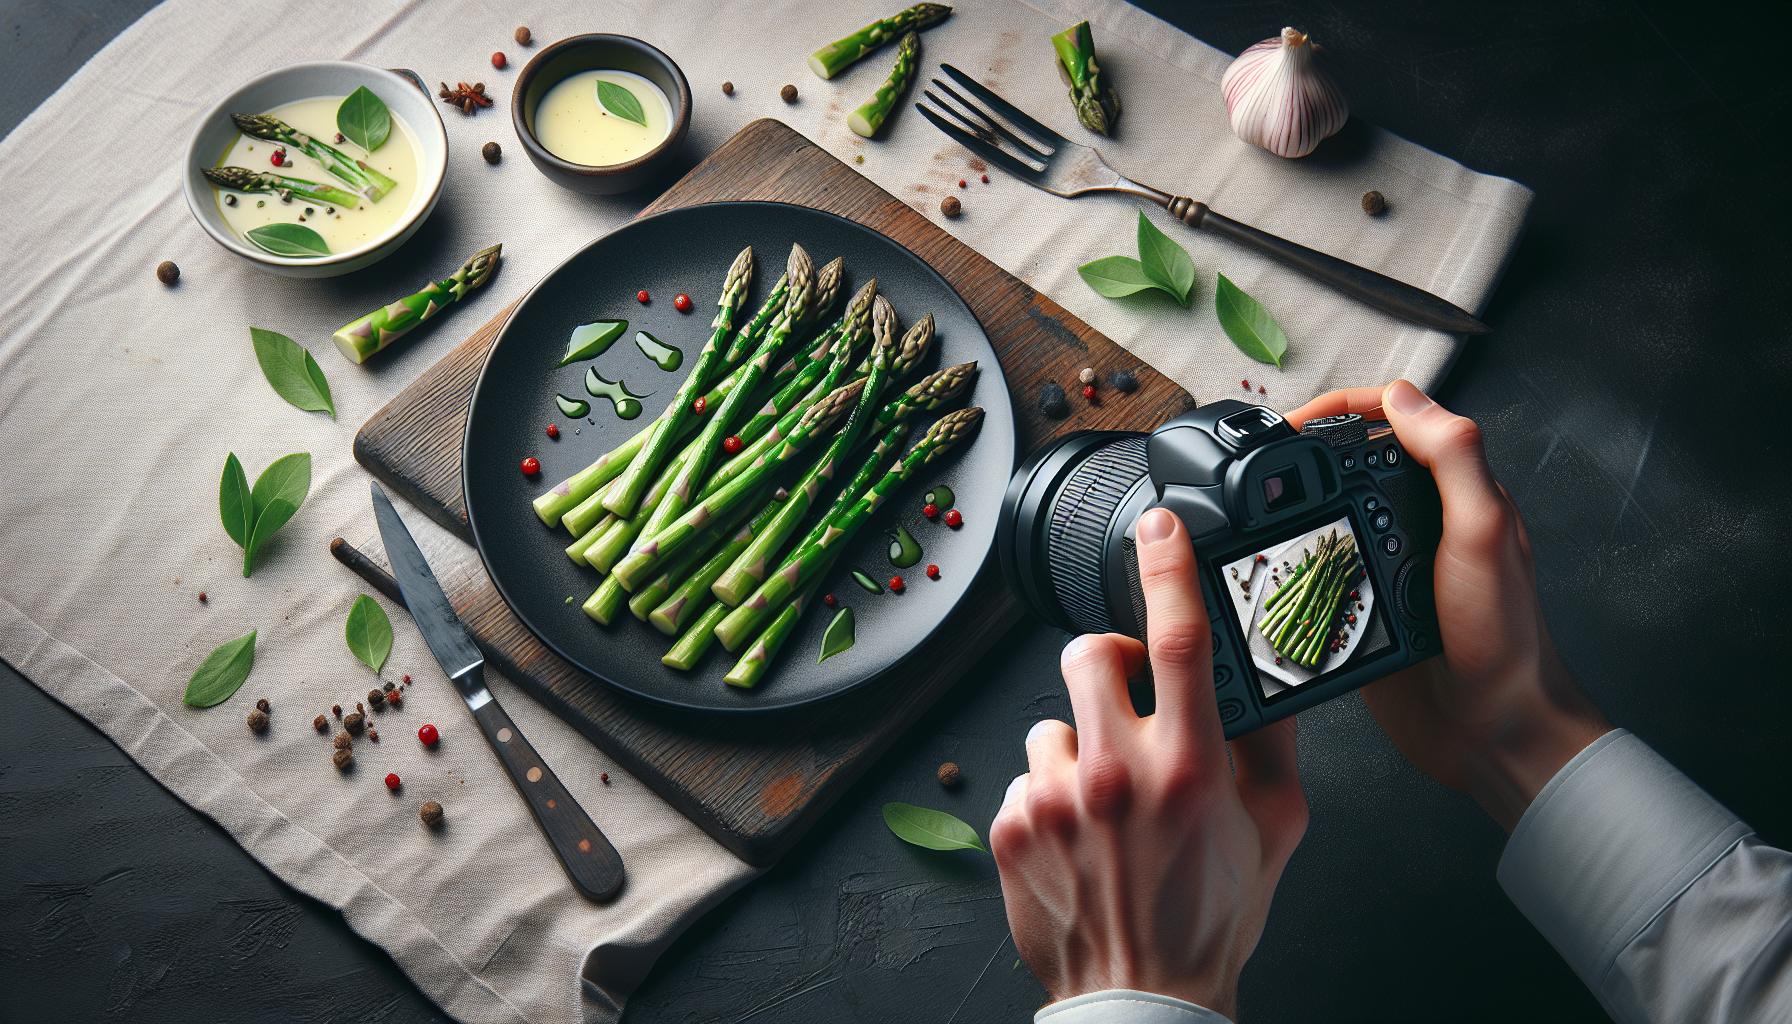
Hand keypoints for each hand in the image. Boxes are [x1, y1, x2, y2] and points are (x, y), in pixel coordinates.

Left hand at [990, 507, 1308, 1016]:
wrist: (1141, 997)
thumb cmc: (1211, 920)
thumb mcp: (1276, 828)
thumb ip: (1273, 744)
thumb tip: (1264, 678)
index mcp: (1189, 767)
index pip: (1177, 639)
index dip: (1167, 568)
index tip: (1159, 529)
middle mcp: (1115, 775)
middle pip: (1089, 655)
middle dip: (1109, 664)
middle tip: (1128, 701)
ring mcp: (1053, 799)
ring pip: (1052, 720)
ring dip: (1079, 743)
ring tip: (1106, 799)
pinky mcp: (1009, 824)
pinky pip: (1024, 773)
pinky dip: (1051, 792)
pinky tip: (1079, 834)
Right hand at [1288, 380, 1608, 829]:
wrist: (1494, 733)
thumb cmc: (1506, 640)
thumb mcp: (1482, 532)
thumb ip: (1453, 458)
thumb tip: (1405, 396)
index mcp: (1456, 494)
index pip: (1396, 422)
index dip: (1344, 410)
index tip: (1298, 421)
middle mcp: (1422, 523)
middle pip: (1353, 463)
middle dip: (1307, 455)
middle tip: (1265, 463)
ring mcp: (1389, 566)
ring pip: (1330, 514)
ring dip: (1294, 508)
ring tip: (1258, 510)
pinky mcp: (1364, 607)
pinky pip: (1318, 572)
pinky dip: (1292, 562)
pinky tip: (1274, 565)